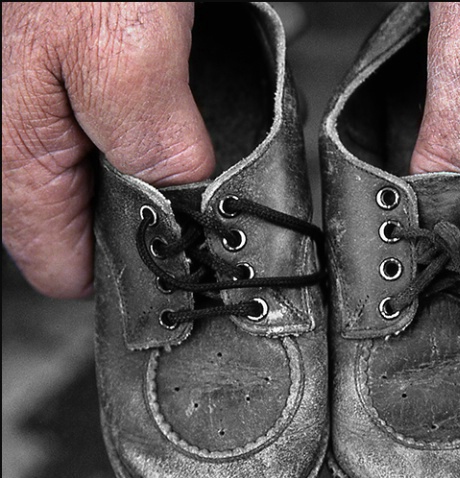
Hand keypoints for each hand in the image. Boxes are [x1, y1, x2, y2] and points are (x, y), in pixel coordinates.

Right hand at [2, 2, 213, 297]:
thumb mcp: (125, 50)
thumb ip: (150, 139)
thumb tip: (181, 200)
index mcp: (17, 154)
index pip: (61, 265)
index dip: (125, 268)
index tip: (180, 259)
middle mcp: (25, 143)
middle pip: (89, 225)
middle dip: (151, 217)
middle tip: (205, 197)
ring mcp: (55, 116)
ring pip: (111, 179)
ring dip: (161, 174)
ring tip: (201, 151)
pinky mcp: (85, 90)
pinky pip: (123, 137)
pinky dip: (160, 136)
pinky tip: (185, 116)